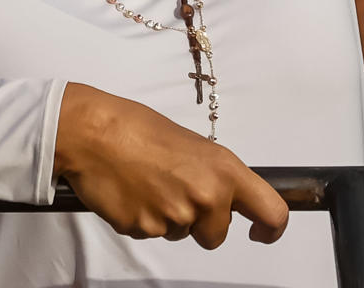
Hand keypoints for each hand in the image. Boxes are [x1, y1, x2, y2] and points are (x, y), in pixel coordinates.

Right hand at [53, 83, 287, 249]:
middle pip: (216, 235)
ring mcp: (174, 217)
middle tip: (174, 191)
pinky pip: (151, 233)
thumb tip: (219, 194)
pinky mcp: (144, 229)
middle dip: (200, 223)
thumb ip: (212, 174)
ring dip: (166, 217)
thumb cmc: (137, 127)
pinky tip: (130, 191)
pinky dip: (142, 218)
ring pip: (180, 233)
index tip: (260, 233)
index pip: (271, 211)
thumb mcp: (192, 144)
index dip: (271, 229)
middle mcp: (205, 197)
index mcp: (224, 171)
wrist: (92, 132)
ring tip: (145, 182)